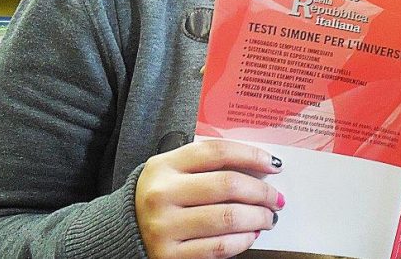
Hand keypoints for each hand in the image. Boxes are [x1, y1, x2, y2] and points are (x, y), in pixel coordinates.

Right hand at [136, 140, 284, 258]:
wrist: (123, 232)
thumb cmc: (161, 196)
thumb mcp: (173, 170)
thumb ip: (208, 164)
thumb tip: (259, 169)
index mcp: (165, 165)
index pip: (218, 152)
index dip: (252, 156)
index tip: (274, 165)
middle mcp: (161, 194)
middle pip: (228, 185)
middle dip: (262, 192)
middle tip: (277, 198)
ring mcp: (164, 227)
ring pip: (228, 218)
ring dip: (258, 218)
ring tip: (268, 218)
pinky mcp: (169, 256)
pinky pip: (219, 247)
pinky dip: (243, 241)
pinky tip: (251, 235)